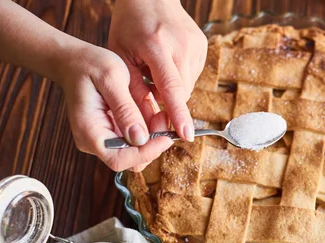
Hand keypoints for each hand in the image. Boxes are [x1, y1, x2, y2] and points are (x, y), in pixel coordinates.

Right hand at [58, 43, 172, 171]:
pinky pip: (134, 141)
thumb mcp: (111, 78)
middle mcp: (93, 142)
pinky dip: (147, 131)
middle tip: (164, 117)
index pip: (119, 160)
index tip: (166, 138)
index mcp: (89, 131)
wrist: (75, 62)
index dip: (146, 153)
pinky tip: (152, 113)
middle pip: (130, 160)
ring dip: (152, 138)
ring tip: (160, 113)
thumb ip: (125, 109)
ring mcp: (102, 140)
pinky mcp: (111, 135)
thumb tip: (140, 138)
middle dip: (152, 144)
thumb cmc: (91, 65)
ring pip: (135, 153)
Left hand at [108, 0, 206, 141]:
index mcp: (157, 46)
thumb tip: (147, 125)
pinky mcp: (202, 45)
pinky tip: (167, 63)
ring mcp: (195, 45)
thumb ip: (133, 91)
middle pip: (181, 91)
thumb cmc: (130, 25)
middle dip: (168, 102)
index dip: (179, 114)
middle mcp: (181, 45)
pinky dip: (179, 77)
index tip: (186, 135)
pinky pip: (192, 74)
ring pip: (188, 85)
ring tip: (156, 70)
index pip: (172, 88)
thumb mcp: (121, 57)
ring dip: (172, 89)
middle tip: (152, 95)